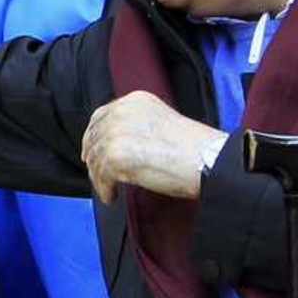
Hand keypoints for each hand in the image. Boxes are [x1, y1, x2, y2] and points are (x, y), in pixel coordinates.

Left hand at [81, 91, 225, 202]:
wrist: (206, 160)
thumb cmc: (192, 148)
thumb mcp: (161, 121)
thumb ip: (136, 126)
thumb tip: (115, 145)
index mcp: (134, 101)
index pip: (101, 116)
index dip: (93, 136)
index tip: (91, 151)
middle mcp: (122, 112)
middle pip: (95, 137)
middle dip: (93, 158)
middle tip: (96, 174)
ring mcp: (117, 133)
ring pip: (96, 159)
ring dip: (100, 178)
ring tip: (109, 191)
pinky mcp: (116, 156)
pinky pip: (101, 177)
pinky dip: (104, 189)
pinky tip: (112, 197)